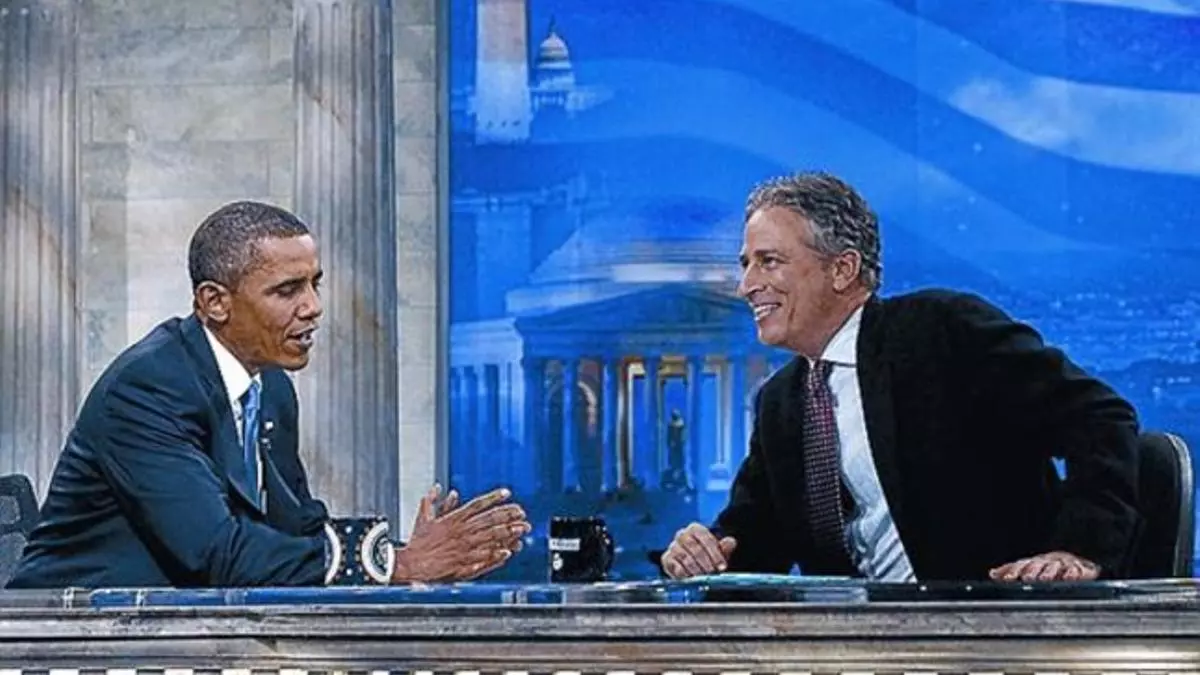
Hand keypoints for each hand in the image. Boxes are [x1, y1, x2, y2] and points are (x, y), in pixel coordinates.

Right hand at [391, 484, 529, 583]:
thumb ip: (432, 501)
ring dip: (507, 532)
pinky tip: (508, 551)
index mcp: (453, 518)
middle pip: (488, 519)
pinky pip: (483, 557)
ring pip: (490, 537)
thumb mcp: (423, 518)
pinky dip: (496, 554)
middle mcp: (460, 531)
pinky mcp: (462, 562)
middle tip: (522, 513)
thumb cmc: (417, 543)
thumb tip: (438, 487)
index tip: (507, 493)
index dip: (493, 497)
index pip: (477, 504)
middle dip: (507, 515)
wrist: (410, 564)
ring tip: (522, 529)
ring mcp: (463, 546)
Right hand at [661, 522, 736, 578]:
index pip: (705, 537)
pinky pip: (674, 565)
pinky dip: (683, 573)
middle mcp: (682, 535)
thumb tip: (731, 542)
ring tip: (703, 578)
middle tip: (712, 573)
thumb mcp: (717, 552)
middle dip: (706, 562)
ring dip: (696, 569)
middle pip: (694, 547)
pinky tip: (691, 579)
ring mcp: (673, 546)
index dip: (715, 553)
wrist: (691, 566)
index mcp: (695, 529)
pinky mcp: (666, 559)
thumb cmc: (706, 556)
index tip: (722, 566)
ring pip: (685, 557)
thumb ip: (724, 547)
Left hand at [989, 550, 1099, 581]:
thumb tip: (993, 574)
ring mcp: (1062, 564)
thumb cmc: (1046, 567)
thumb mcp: (1028, 569)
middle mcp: (1046, 562)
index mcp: (1032, 563)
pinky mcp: (1080, 569)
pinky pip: (1076, 570)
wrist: (1072, 561)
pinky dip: (1073, 573)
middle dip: (1031, 571)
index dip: (1012, 572)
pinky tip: (1069, 578)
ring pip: (1054, 567)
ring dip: (1049, 572)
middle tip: (1027, 578)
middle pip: (1036, 565)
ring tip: (1045, 579)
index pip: (1020, 566)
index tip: (1006, 579)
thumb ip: (1010, 571)